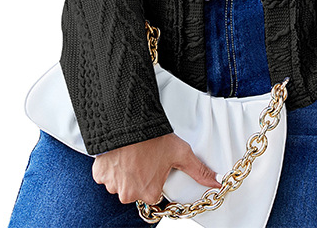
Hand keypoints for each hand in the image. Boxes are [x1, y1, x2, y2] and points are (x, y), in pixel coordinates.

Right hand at [92, 131, 221, 205]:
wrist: (128, 121)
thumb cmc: (154, 137)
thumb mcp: (180, 152)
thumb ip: (198, 170)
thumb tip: (216, 181)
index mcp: (149, 193)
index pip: (154, 192)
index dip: (156, 177)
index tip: (156, 164)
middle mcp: (129, 195)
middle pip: (136, 189)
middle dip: (139, 176)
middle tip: (144, 156)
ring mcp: (112, 186)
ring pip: (120, 183)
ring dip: (124, 172)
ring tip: (133, 153)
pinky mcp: (99, 175)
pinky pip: (105, 175)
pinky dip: (111, 166)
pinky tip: (120, 153)